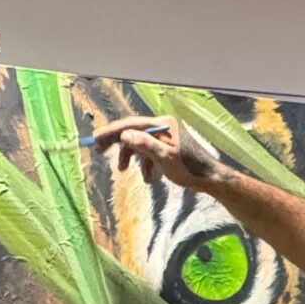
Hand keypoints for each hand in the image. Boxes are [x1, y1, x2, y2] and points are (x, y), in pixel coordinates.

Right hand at [90, 115, 218, 189]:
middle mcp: (163, 127)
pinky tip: (149, 179)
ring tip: (123, 171)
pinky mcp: (168, 149)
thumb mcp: (164, 157)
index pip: (132, 124)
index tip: (95, 138)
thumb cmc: (189, 168)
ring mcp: (165, 138)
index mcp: (162, 124)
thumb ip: (144, 145)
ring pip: (140, 144)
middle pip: (133, 131)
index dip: (112, 131)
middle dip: (117, 142)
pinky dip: (145, 165)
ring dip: (131, 158)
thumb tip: (124, 135)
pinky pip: (149, 154)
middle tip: (98, 150)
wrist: (209, 179)